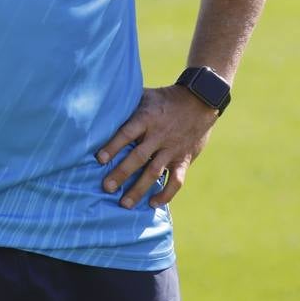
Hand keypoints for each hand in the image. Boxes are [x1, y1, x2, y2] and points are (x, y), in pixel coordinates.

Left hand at [96, 85, 218, 208]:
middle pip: (138, 157)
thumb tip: (102, 107)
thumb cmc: (165, 98)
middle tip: (106, 188)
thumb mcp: (146, 95)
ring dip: (139, 189)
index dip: (113, 146)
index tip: (99, 160)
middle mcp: (159, 135)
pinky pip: (176, 180)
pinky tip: (153, 203)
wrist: (200, 100)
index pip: (127, 133)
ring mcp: (172, 149)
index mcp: (147, 118)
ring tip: (125, 204)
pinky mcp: (184, 159)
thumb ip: (127, 103)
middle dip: (121, 173)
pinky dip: (166, 194)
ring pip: (154, 172)